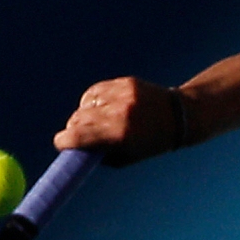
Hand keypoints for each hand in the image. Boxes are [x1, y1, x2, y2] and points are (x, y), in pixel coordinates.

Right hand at [53, 76, 183, 164]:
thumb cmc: (150, 143)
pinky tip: (100, 108)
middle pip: (79, 119)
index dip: (64, 141)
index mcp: (120, 135)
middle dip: (73, 129)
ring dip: (84, 114)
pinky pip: (96, 91)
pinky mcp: (124, 82)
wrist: (179, 116)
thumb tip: (74, 149)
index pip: (79, 136)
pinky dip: (93, 101)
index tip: (61, 144)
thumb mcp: (126, 157)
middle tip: (75, 135)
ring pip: (85, 104)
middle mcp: (120, 112)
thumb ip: (99, 154)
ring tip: (96, 122)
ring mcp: (122, 94)